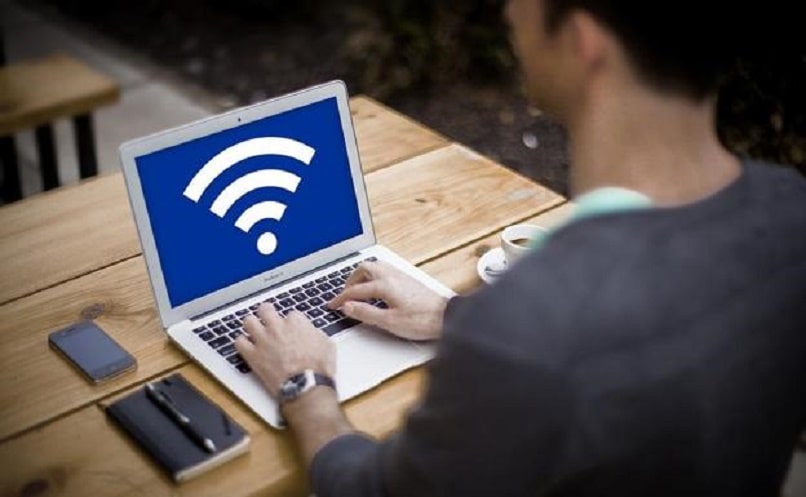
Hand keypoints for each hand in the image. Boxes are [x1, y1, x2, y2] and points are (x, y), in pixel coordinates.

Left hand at [234, 304, 335, 397]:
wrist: (306, 386)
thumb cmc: (318, 369)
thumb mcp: (327, 345)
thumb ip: (315, 334)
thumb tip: (311, 333)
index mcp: (296, 322)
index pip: (290, 313)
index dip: (290, 322)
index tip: (291, 328)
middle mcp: (277, 327)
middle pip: (265, 309)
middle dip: (266, 313)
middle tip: (267, 319)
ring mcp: (263, 340)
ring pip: (248, 321)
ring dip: (252, 325)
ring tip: (254, 330)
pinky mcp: (253, 355)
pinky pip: (239, 342)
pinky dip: (242, 343)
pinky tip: (247, 346)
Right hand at [328, 260, 448, 340]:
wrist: (446, 317)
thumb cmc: (422, 320)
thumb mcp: (389, 322)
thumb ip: (366, 313)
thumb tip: (348, 307)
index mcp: (385, 285)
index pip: (355, 290)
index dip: (341, 298)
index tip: (332, 305)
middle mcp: (392, 275)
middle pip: (364, 269)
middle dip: (350, 280)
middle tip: (344, 295)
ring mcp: (401, 275)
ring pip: (375, 266)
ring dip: (362, 275)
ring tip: (357, 289)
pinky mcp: (408, 279)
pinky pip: (385, 270)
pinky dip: (374, 276)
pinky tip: (376, 288)